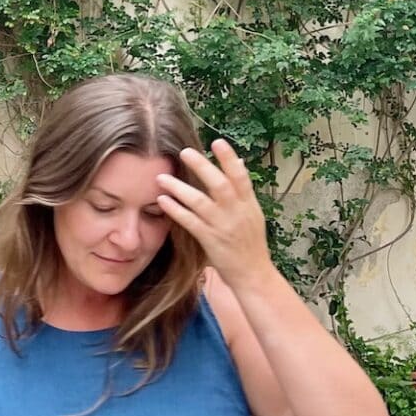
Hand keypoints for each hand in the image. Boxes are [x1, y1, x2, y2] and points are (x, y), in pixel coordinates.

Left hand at [154, 139, 273, 290]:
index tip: (217, 142)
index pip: (240, 177)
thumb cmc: (251, 243)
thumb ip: (243, 190)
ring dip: (179, 188)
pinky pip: (190, 222)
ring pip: (200, 202)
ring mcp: (223, 227)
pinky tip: (163, 201)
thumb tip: (238, 162)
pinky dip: (176, 210)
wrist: (253, 274)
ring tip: (161, 177)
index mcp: (248, 204)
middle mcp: (237, 212)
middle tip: (184, 151)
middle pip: (219, 184)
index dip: (229, 159)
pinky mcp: (210, 241)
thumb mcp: (253, 213)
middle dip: (202, 167)